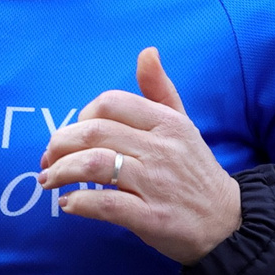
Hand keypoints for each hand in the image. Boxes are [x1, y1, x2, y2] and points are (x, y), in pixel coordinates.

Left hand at [37, 48, 242, 265]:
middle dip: (59, 144)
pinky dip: (79, 203)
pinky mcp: (152, 218)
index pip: (110, 104)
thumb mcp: (184, 125)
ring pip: (94, 165)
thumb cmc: (196, 172)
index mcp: (167, 123)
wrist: (228, 222)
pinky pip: (105, 205)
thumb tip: (147, 52)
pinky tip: (69, 204)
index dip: (81, 117)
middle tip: (47, 160)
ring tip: (48, 180)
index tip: (72, 135)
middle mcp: (161, 149)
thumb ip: (160, 90)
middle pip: (94, 133)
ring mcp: (157, 184)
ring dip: (61, 171)